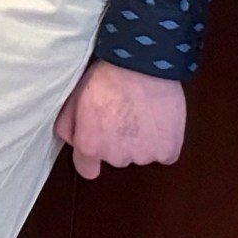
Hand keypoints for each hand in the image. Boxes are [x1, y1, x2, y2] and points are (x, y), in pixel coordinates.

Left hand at [55, 59, 186, 178]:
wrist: (141, 67)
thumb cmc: (105, 79)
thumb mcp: (73, 98)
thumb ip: (67, 126)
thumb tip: (73, 142)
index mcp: (90, 146)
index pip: (87, 170)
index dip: (91, 159)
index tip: (98, 146)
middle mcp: (116, 157)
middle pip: (116, 158)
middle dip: (118, 142)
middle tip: (122, 116)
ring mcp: (145, 156)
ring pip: (141, 154)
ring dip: (142, 141)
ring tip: (142, 114)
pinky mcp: (169, 151)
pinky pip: (165, 153)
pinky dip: (164, 142)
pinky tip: (159, 122)